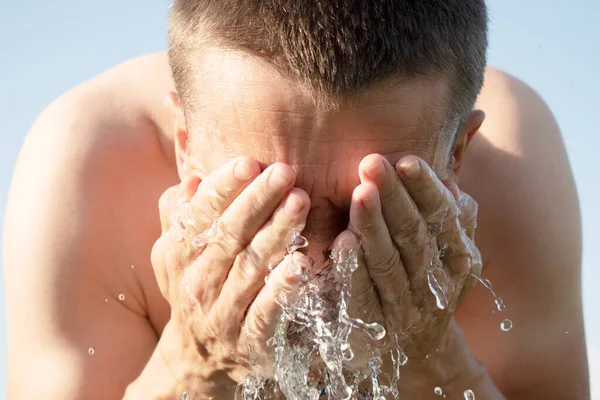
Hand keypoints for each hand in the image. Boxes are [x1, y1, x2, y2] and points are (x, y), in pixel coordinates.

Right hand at [150, 158, 310, 396]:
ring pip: (250, 268)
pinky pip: (265, 312)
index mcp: (179, 252)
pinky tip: (301, 264)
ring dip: (276, 234)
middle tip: (285, 171)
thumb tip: (191, 171)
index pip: (200, 214)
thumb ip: (181, 210)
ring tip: (300, 202)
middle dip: (257, 201)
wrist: (198, 356)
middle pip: (228, 235)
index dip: (223, 187)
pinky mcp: (249, 339)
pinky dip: (281, 289)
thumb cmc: (197, 284)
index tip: (249, 162)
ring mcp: (222, 312)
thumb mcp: (177, 250)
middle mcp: (197, 280)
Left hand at [333, 154, 480, 360]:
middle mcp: (437, 285)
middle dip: (393, 198)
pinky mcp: (376, 329)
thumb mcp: (447, 249)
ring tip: (360, 194)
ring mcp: (407, 310)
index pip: (444, 218)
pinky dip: (354, 269)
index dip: (426, 190)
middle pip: (414, 237)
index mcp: (459, 259)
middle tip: (372, 163)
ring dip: (374, 227)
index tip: (407, 160)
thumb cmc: (424, 279)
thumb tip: (449, 178)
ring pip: (389, 264)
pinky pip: (364, 297)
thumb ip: (449, 214)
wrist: (417, 348)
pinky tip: (343, 241)